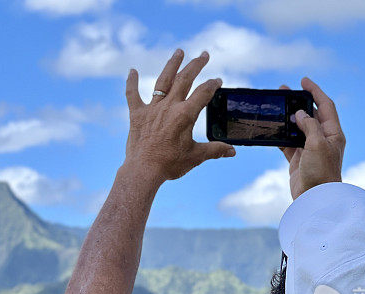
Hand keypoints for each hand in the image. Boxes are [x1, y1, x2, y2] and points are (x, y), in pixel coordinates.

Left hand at [124, 49, 235, 182]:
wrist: (143, 171)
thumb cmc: (170, 164)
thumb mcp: (196, 157)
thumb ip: (215, 150)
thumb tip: (232, 151)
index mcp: (186, 115)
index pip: (203, 93)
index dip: (212, 84)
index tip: (217, 80)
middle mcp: (169, 106)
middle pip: (184, 79)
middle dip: (196, 65)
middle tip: (204, 54)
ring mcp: (152, 109)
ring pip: (163, 81)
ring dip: (172, 64)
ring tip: (179, 51)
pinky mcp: (137, 115)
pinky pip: (132, 95)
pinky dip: (131, 83)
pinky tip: (132, 70)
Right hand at [278, 78, 344, 198]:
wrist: (315, 198)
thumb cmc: (322, 172)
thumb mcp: (317, 144)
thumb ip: (309, 126)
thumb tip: (299, 114)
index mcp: (333, 133)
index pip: (325, 105)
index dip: (315, 91)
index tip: (303, 81)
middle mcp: (323, 139)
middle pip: (310, 114)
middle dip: (298, 102)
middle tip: (285, 91)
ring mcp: (310, 149)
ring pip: (297, 128)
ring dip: (287, 118)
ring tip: (276, 107)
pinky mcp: (298, 160)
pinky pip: (288, 143)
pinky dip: (280, 136)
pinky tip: (272, 129)